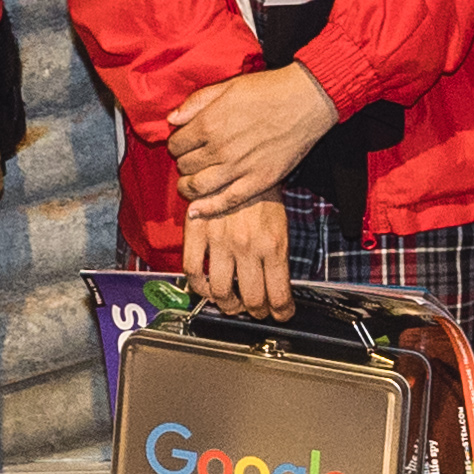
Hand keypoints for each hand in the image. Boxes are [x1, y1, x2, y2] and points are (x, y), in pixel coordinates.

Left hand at [167, 63, 341, 222]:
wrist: (305, 101)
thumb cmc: (267, 90)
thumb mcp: (227, 87)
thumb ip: (196, 102)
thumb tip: (172, 119)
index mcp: (209, 123)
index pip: (176, 144)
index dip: (176, 144)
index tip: (183, 144)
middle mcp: (220, 149)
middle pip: (185, 166)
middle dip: (183, 164)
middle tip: (190, 160)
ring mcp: (239, 168)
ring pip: (199, 187)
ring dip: (188, 188)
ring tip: (188, 185)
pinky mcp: (258, 181)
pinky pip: (226, 201)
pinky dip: (208, 209)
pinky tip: (196, 212)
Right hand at [185, 196, 295, 317]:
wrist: (240, 159)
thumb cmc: (262, 192)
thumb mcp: (281, 224)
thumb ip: (277, 257)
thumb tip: (277, 287)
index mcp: (273, 245)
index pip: (278, 295)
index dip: (281, 312)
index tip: (281, 314)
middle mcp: (247, 246)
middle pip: (250, 299)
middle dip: (256, 312)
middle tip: (256, 310)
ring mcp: (220, 241)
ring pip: (219, 292)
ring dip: (227, 305)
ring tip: (231, 303)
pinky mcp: (197, 232)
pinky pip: (192, 271)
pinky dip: (197, 286)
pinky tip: (205, 287)